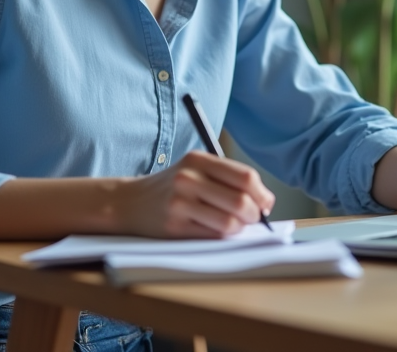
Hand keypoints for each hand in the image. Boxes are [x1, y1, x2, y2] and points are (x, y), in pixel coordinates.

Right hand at [116, 151, 275, 237]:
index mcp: (198, 159)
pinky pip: (213, 235)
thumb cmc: (172, 187)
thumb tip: (266, 201)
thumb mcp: (196, 169)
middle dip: (254, 215)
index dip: (262, 194)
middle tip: (251, 218)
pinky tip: (216, 230)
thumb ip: (228, 179)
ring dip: (239, 228)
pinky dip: (222, 236)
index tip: (265, 204)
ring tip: (234, 225)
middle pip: (241, 201)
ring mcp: (180, 203)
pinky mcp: (175, 227)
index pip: (245, 177)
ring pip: (230, 222)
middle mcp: (188, 178)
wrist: (130, 202)